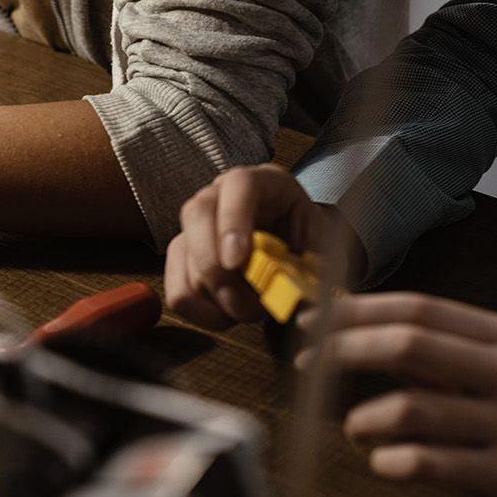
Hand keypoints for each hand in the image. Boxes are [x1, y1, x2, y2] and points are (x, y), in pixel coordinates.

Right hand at [165, 164, 356, 328]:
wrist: (291, 248)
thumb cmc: (305, 241)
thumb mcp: (318, 245)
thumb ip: (309, 261)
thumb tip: (292, 291)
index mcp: (261, 182)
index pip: (239, 186)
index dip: (233, 221)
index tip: (236, 261)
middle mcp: (219, 195)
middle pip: (197, 215)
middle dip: (215, 266)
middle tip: (242, 303)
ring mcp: (194, 225)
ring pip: (183, 257)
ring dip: (216, 296)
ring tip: (249, 311)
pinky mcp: (182, 257)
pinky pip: (178, 290)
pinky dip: (201, 312)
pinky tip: (228, 315)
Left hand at [301, 293, 496, 496]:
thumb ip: (444, 355)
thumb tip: (368, 339)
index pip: (417, 309)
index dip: (355, 311)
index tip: (314, 321)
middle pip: (408, 344)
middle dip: (344, 351)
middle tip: (310, 365)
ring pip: (414, 407)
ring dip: (364, 417)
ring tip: (353, 426)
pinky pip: (433, 463)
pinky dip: (393, 461)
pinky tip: (383, 462)